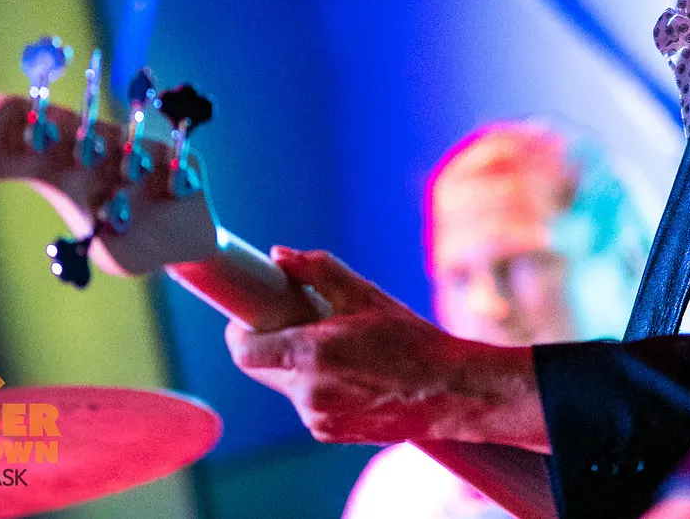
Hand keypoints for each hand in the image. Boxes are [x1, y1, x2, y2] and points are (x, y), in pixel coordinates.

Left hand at [225, 247, 546, 449]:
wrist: (450, 394)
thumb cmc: (412, 342)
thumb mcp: (366, 296)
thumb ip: (318, 271)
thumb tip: (279, 255)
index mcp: (310, 355)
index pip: (243, 351)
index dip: (239, 330)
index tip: (251, 313)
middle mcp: (307, 392)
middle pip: (260, 367)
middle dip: (271, 342)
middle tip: (297, 321)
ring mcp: (317, 418)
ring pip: (286, 385)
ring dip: (297, 364)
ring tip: (337, 348)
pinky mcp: (328, 433)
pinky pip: (307, 403)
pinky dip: (317, 386)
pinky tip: (352, 373)